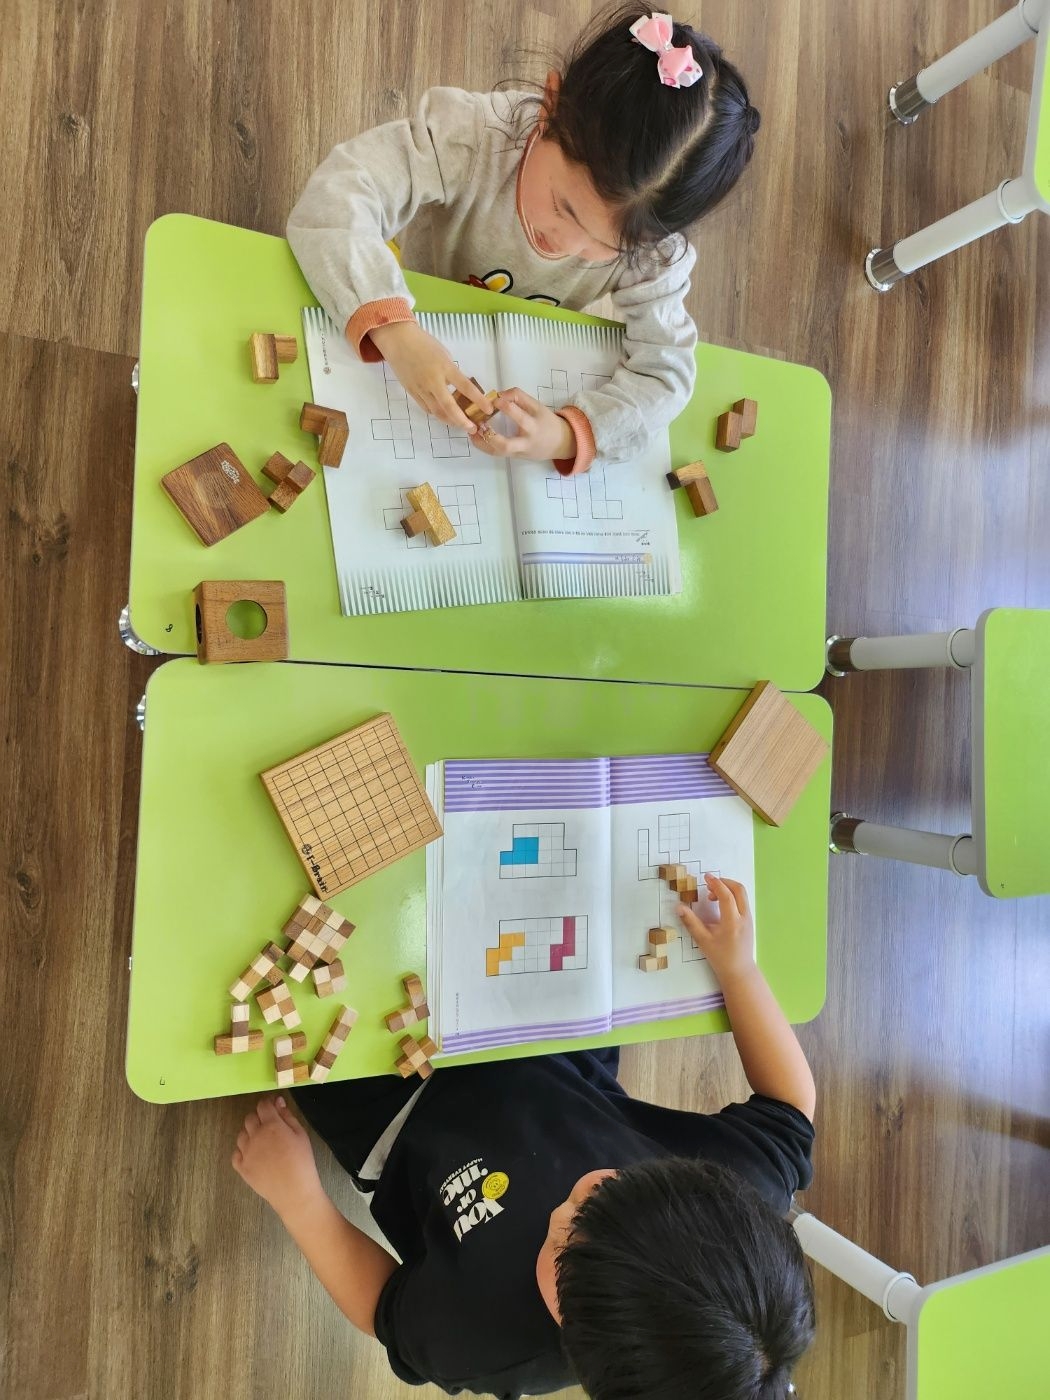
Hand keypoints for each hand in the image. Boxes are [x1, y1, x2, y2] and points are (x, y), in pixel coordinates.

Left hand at [231, 1095, 321, 1218]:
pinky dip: (242, 1151)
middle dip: (259, 1118)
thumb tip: (278, 1101)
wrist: (294, 1192)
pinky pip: (236, 1153)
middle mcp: (255, 1136)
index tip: (274, 1108)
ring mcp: (246, 1153)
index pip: (262, 1105)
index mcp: (271, 1125)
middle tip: (270, 1126)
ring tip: (262, 1142)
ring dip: (250, 1133)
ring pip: (241, 1135)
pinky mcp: (241, 1168)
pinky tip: (253, 1155)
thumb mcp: (301, 1134)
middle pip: (249, 1118)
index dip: (268, 1104)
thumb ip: (288, 1116)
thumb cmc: (302, 1161)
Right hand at [368, 321, 488, 433]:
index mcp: (445, 367)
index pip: (466, 387)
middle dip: (462, 421)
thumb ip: (452, 372)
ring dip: (450, 421)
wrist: (398, 340)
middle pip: (449, 407)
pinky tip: (445, 416)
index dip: (479, 400)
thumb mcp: (444, 355)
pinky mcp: (412, 392)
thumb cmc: (423, 343)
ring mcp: (421, 388)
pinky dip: (437, 414)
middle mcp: (433, 381)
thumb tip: (460, 389)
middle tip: (472, 428)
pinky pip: (426, 408)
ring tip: (460, 425)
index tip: (489, 409)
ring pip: (437, 411)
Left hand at [471, 387, 574, 462]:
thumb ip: (519, 397)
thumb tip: (499, 394)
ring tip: (472, 431)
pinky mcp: (514, 457)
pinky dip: (484, 446)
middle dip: (491, 436)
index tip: (495, 398)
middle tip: (480, 424)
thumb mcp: (537, 406)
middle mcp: (525, 442)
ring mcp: (519, 452)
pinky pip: (497, 454)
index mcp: (534, 426)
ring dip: (483, 443)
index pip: (520, 417)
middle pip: (506, 445)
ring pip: (498, 453)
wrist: (560, 443)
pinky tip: (475, 437)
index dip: (506, 406)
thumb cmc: (546, 421)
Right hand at [677, 875, 755, 985]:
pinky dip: (732, 896)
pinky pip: (742, 901)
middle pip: (739, 889)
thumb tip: (679, 907)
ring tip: (712, 896)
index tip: (706, 877)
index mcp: (732, 922)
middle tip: (709, 884)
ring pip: (742, 895)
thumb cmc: (720, 957)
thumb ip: (691, 922)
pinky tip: (720, 904)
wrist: (739, 971)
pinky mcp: (749, 921)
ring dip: (728, 889)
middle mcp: (744, 917)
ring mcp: (749, 918)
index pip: (726, 895)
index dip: (716, 883)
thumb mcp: (703, 940)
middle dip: (724, 882)